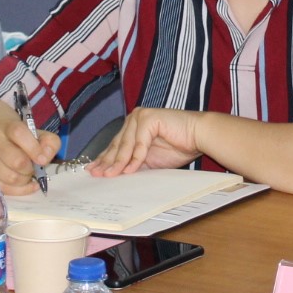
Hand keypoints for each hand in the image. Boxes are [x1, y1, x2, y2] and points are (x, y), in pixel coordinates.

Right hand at [0, 95, 58, 195]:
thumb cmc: (22, 140)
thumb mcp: (38, 135)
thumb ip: (49, 143)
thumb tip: (44, 158)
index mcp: (8, 127)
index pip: (19, 133)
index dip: (33, 148)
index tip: (43, 159)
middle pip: (16, 161)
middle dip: (30, 168)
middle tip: (33, 167)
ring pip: (10, 177)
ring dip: (24, 180)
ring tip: (27, 174)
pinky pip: (3, 188)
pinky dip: (19, 190)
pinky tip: (27, 185)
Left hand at [88, 107, 202, 178]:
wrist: (198, 136)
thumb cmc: (178, 145)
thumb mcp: (149, 159)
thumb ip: (133, 163)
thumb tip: (114, 174)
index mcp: (133, 126)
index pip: (115, 145)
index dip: (104, 159)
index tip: (93, 171)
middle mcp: (134, 119)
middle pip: (117, 144)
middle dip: (107, 162)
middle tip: (98, 175)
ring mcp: (141, 117)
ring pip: (126, 144)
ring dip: (118, 162)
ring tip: (110, 175)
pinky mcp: (149, 118)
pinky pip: (139, 143)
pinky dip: (135, 158)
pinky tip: (129, 170)